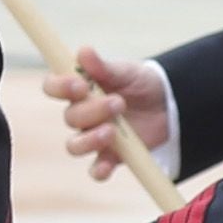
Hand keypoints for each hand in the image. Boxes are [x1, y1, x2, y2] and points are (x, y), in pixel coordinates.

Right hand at [54, 44, 174, 179]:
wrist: (168, 104)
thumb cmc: (140, 83)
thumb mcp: (126, 71)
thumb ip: (104, 66)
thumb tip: (83, 52)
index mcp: (79, 89)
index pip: (53, 87)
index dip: (59, 87)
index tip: (79, 86)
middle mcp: (81, 114)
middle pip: (70, 117)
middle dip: (92, 110)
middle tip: (118, 102)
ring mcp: (93, 136)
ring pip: (75, 145)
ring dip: (89, 139)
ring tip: (112, 131)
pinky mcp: (110, 156)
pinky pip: (95, 169)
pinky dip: (99, 170)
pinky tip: (108, 165)